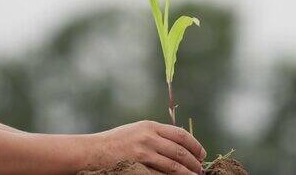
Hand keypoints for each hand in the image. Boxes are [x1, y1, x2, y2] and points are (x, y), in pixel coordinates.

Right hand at [90, 120, 206, 174]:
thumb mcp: (137, 131)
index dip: (195, 145)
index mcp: (150, 126)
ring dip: (187, 174)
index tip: (202, 154)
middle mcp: (148, 137)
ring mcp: (142, 153)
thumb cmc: (116, 142)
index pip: (180, 135)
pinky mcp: (136, 167)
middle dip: (194, 162)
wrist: (93, 151)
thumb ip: (156, 134)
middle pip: (180, 151)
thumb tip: (180, 145)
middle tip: (200, 170)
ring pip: (173, 166)